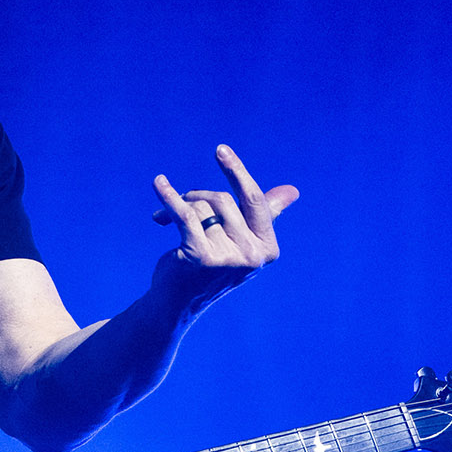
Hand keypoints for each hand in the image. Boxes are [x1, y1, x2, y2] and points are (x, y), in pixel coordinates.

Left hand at [150, 144, 298, 297]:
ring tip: (164, 218)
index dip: (237, 172)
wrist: (177, 302)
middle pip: (222, 201)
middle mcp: (252, 254)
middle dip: (198, 195)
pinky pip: (184, 215)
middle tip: (180, 201)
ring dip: (180, 205)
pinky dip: (168, 197)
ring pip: (202, 208)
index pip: (254, 200)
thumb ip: (265, 215)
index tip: (220, 149)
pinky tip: (158, 184)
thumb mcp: (240, 241)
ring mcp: (228, 257)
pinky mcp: (201, 257)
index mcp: (267, 247)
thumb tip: (293, 192)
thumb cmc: (210, 266)